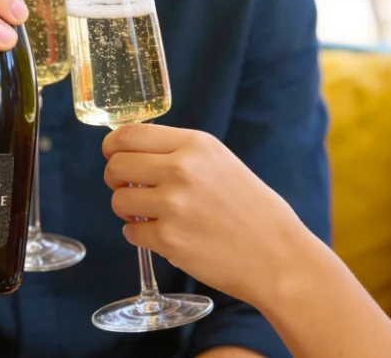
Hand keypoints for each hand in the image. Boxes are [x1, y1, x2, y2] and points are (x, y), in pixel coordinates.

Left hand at [102, 125, 307, 307]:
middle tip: (128, 188)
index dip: (112, 146)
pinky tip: (162, 236)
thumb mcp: (220, 162)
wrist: (278, 256)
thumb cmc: (252, 209)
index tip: (112, 155)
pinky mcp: (169, 239)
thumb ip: (179, 153)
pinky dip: (140, 236)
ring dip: (127, 210)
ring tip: (149, 215)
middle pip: (116, 165)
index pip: (129, 134)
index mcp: (195, 144)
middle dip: (115, 178)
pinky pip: (130, 233)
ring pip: (118, 200)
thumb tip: (132, 150)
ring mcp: (173, 205)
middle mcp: (181, 169)